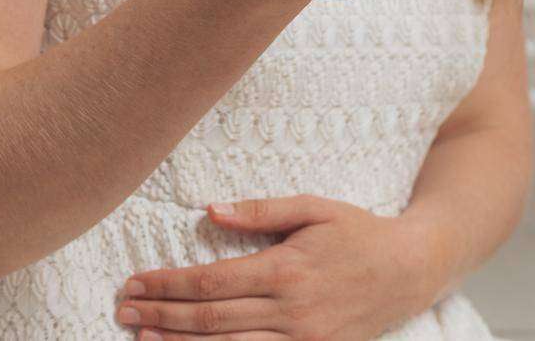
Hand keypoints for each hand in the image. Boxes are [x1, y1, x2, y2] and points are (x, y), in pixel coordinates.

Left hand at [113, 194, 444, 339]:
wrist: (411, 270)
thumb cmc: (359, 232)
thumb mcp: (314, 207)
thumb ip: (261, 211)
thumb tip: (209, 211)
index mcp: (285, 268)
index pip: (210, 281)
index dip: (167, 284)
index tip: (134, 282)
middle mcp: (290, 310)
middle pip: (209, 319)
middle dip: (160, 315)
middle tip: (123, 310)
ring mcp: (302, 340)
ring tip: (141, 337)